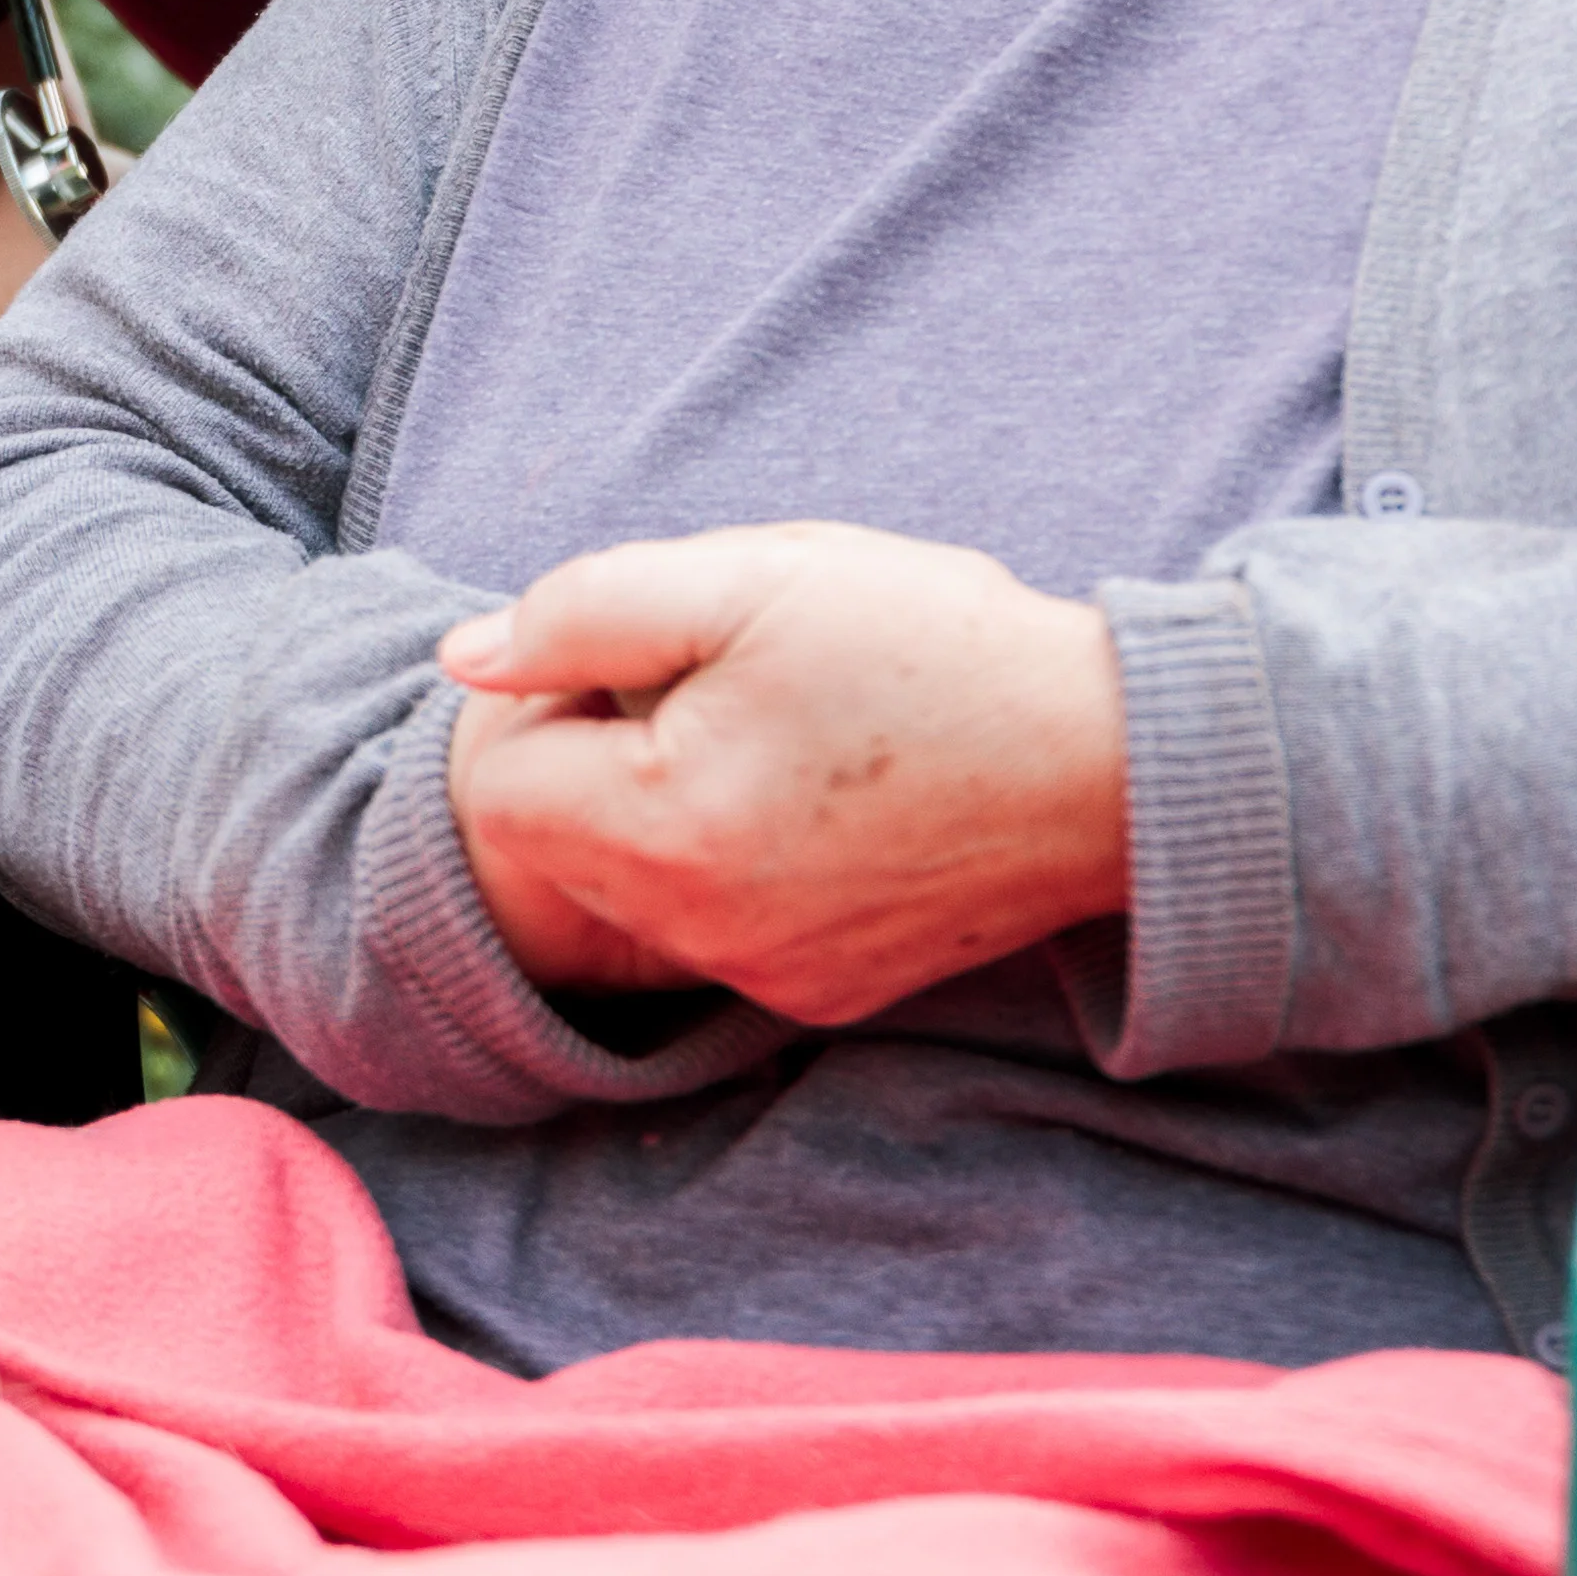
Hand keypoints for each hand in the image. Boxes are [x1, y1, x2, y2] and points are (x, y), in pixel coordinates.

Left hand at [434, 522, 1131, 1029]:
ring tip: (792, 739)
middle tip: (731, 688)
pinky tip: (833, 801)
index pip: (499, 783)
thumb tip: (465, 658)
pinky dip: (742, 865)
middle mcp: (700, 935)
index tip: (657, 659)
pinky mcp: (823, 997)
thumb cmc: (932, 648)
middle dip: (608, 758)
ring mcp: (765, 979)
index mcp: (662, 832)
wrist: (1111, 760)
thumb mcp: (751, 578)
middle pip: (562, 843)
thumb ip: (583, 611)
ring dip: (674, 811)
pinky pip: (722, 928)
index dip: (555, 701)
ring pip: (641, 888)